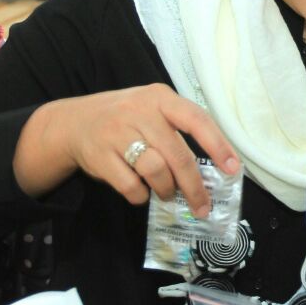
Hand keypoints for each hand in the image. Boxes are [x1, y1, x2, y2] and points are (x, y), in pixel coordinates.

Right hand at [23, 83, 238, 209]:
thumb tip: (216, 166)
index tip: (232, 168)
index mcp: (160, 98)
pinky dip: (140, 196)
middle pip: (177, 155)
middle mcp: (140, 112)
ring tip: (167, 194)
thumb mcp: (152, 109)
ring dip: (166, 191)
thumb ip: (180, 129)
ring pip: (156, 171)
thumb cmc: (126, 119)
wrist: (73, 122)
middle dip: (194, 187)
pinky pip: (130, 186)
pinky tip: (141, 192)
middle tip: (203, 206)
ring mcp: (117, 133)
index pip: (197, 119)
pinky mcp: (99, 155)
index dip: (218, 145)